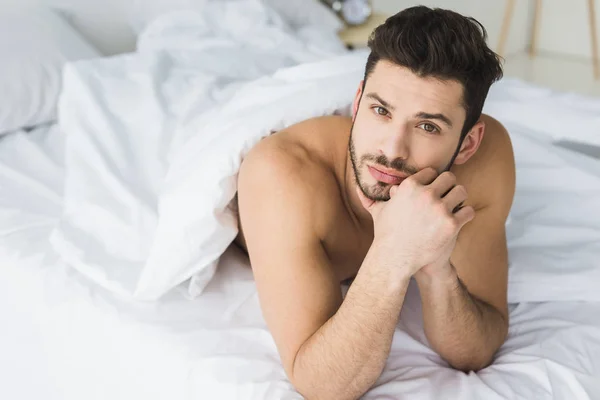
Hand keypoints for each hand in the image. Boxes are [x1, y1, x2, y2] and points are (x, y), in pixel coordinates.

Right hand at [357, 168, 474, 275]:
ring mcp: (440, 209)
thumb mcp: (378, 212)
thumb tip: (357, 188)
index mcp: (410, 186)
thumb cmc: (387, 234)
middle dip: (449, 186)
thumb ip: (370, 197)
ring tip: (455, 206)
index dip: (433, 181)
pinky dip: (466, 215)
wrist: (396, 259)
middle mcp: (426, 194)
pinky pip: (468, 211)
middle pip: (449, 178)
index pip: (431, 172)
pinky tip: (459, 220)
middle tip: (448, 196)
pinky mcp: (451, 224)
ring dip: (459, 198)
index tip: (433, 189)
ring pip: (461, 191)